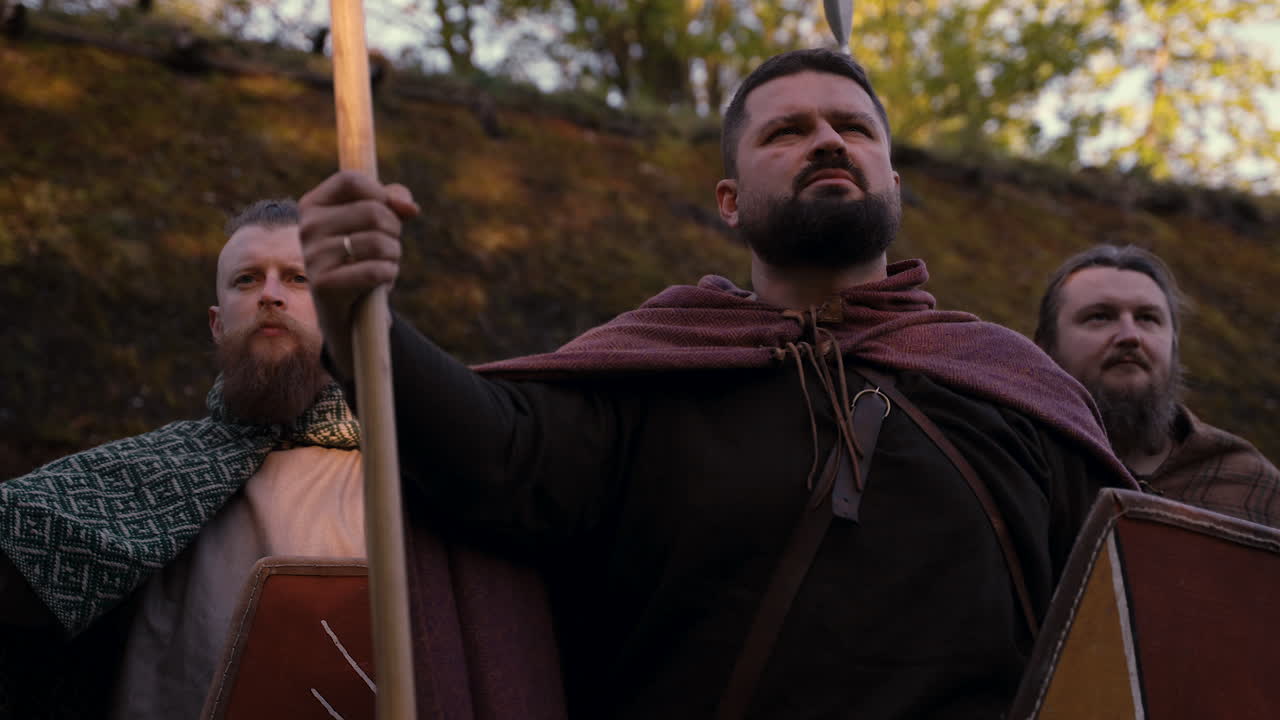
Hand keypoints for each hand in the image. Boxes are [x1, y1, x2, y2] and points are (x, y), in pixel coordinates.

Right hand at [299, 170, 419, 377]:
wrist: (347, 310)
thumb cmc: (362, 258)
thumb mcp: (376, 224)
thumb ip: (393, 201)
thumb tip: (408, 206)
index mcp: (313, 205)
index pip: (352, 180)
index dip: (380, 193)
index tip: (390, 211)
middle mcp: (307, 226)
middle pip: (373, 211)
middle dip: (394, 230)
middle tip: (388, 247)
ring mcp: (312, 255)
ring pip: (378, 241)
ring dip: (393, 255)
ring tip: (384, 264)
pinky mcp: (324, 283)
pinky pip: (375, 270)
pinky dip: (388, 274)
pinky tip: (381, 280)